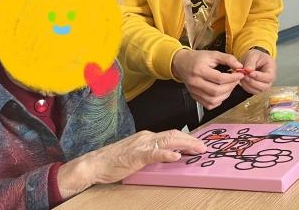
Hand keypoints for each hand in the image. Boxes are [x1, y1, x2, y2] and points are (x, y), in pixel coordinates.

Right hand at [57, 129, 205, 198]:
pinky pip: (153, 152)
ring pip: (168, 140)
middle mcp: (146, 137)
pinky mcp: (136, 155)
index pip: (172, 134)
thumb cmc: (114, 161)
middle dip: (191, 140)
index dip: (187, 138)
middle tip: (204, 146)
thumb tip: (169, 156)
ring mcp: (141, 145)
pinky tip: (175, 155)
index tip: (198, 143)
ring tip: (197, 149)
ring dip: (185, 144)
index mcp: (147, 137)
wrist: (95, 164)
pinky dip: (165, 153)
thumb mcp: (137, 155)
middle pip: (174, 135)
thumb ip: (152, 153)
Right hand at [171, 49, 243, 108]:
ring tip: (230, 86)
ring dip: (226, 94)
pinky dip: (218, 101)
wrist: (182, 63)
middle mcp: (195, 82)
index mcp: (199, 70)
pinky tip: (221, 92)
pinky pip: (209, 104)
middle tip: (236, 80)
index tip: (240, 74)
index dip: (233, 78)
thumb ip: (227, 59)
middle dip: (230, 86)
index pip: (219, 78)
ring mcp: (194, 91)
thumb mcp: (213, 54)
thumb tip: (239, 66)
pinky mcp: (194, 97)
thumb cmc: (197, 58)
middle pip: (216, 91)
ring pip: (213, 100)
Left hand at [239, 48, 276, 93]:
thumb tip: (248, 70)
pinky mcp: (257, 88)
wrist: (254, 59)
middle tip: (245, 76)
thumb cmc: (256, 56)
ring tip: (242, 77)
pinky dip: (246, 87)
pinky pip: (252, 91)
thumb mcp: (253, 55)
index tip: (250, 73)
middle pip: (265, 87)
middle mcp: (270, 80)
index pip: (269, 77)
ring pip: (258, 91)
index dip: (260, 77)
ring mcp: (264, 85)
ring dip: (248, 85)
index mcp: (271, 69)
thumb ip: (251, 62)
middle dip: (253, 82)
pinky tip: (242, 80)